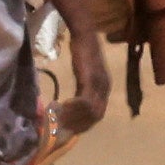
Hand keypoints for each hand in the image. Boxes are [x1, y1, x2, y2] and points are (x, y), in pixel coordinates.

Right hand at [59, 18, 113, 138]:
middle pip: (95, 116)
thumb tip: (72, 104)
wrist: (85, 34)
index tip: (71, 129)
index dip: (84, 124)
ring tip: (60, 119)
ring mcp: (99, 84)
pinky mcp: (91, 79)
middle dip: (79, 124)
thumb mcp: (84, 74)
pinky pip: (85, 100)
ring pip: (90, 111)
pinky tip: (63, 105)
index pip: (98, 115)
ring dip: (75, 117)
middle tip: (63, 128)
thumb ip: (82, 88)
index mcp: (104, 90)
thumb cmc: (83, 52)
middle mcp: (105, 89)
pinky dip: (75, 106)